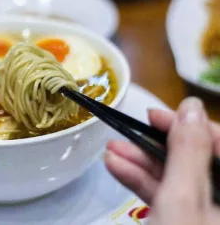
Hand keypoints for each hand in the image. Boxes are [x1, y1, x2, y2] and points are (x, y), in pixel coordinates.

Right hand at [105, 97, 219, 223]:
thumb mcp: (182, 198)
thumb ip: (188, 152)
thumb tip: (191, 106)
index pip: (218, 141)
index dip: (187, 124)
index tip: (152, 115)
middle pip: (194, 158)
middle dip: (153, 145)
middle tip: (125, 132)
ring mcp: (204, 211)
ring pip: (176, 177)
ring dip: (140, 162)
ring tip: (110, 150)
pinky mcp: (183, 219)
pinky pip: (166, 195)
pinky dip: (141, 181)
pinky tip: (116, 167)